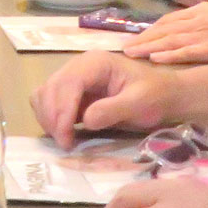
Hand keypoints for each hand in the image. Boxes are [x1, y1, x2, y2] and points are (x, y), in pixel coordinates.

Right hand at [29, 52, 186, 145]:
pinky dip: (49, 117)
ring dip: (48, 118)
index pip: (68, 83)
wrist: (163, 95)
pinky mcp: (71, 93)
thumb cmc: (155, 96)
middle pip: (51, 88)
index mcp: (96, 63)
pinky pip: (48, 101)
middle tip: (65, 144)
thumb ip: (114, 109)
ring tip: (65, 140)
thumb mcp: (140, 103)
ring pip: (44, 94)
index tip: (66, 137)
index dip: (62, 110)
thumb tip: (86, 120)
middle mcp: (79, 66)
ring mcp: (73, 78)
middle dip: (53, 118)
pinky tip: (63, 132)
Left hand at [124, 4, 207, 64]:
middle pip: (165, 28)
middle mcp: (202, 18)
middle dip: (143, 38)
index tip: (135, 39)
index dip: (150, 30)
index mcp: (203, 11)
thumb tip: (182, 40)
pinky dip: (170, 55)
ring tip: (132, 54)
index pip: (169, 19)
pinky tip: (155, 60)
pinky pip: (188, 51)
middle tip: (124, 48)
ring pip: (172, 39)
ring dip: (149, 46)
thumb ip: (202, 28)